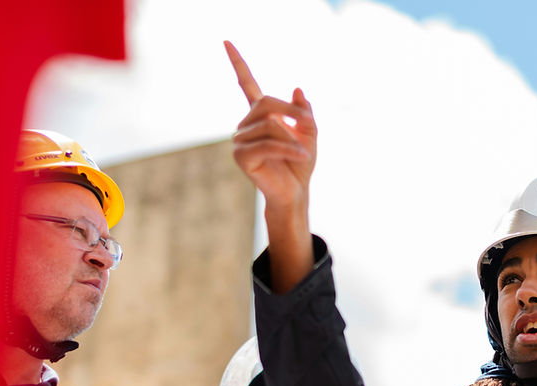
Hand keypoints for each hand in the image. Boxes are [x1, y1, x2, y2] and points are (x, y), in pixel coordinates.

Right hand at [225, 40, 317, 292]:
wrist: (295, 193)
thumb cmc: (300, 165)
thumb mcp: (309, 134)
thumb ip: (304, 112)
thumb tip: (297, 90)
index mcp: (260, 116)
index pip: (245, 84)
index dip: (237, 63)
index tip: (226, 42)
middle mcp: (245, 126)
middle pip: (266, 103)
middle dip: (291, 112)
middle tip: (308, 126)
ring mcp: (240, 141)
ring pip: (269, 124)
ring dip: (292, 136)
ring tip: (304, 152)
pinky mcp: (242, 157)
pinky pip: (268, 143)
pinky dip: (289, 148)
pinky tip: (300, 155)